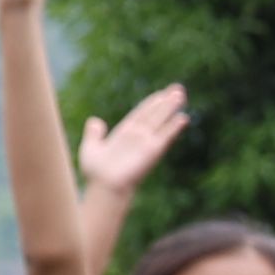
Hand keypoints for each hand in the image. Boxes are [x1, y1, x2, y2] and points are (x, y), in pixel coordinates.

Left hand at [74, 85, 188, 205]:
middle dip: (166, 101)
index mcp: (125, 132)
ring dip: (171, 107)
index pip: (141, 113)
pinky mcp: (152, 150)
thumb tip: (95, 120)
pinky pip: (165, 136)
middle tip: (178, 88)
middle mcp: (138, 135)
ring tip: (181, 94)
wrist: (104, 186)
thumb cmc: (96, 172)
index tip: (162, 93)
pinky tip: (183, 118)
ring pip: (160, 120)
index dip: (151, 102)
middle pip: (155, 113)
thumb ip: (94, 134)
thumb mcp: (90, 147)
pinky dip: (174, 127)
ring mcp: (146, 142)